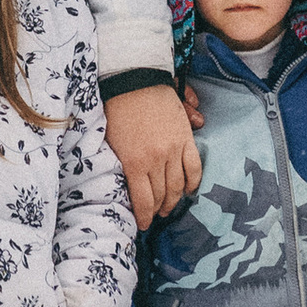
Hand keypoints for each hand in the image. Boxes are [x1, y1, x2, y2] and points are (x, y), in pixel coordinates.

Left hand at [104, 81, 200, 227]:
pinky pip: (194, 167)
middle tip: (156, 216)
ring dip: (174, 200)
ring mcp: (173, 150)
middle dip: (158, 210)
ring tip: (169, 207)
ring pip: (178, 185)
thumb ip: (123, 166)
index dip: (144, 217)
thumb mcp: (112, 142)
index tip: (143, 225)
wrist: (135, 81)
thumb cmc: (117, 110)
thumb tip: (132, 188)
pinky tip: (188, 190)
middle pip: (162, 196)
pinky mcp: (186, 139)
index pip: (143, 201)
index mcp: (133, 163)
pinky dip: (193, 182)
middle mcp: (155, 160)